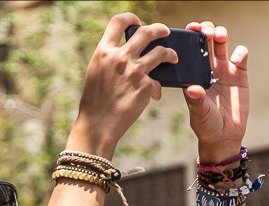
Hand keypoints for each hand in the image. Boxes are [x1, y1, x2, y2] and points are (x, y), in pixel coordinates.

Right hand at [73, 14, 176, 155]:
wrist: (99, 125)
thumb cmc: (95, 101)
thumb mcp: (96, 71)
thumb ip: (110, 57)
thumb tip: (124, 49)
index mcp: (104, 51)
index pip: (118, 21)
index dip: (130, 17)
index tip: (137, 20)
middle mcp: (121, 57)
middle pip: (146, 32)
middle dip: (159, 29)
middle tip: (165, 31)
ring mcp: (135, 71)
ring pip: (161, 52)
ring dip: (170, 53)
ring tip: (173, 57)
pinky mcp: (146, 86)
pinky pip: (158, 81)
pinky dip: (157, 87)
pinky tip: (154, 94)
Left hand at [181, 21, 249, 157]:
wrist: (225, 136)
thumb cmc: (207, 126)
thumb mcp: (199, 114)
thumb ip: (196, 101)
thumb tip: (192, 89)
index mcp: (192, 74)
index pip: (188, 50)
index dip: (189, 37)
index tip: (190, 30)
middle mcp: (207, 68)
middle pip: (205, 40)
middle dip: (205, 30)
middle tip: (205, 32)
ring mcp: (223, 69)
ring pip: (221, 43)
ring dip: (220, 34)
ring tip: (219, 36)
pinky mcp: (240, 74)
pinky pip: (240, 55)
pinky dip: (240, 52)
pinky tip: (236, 60)